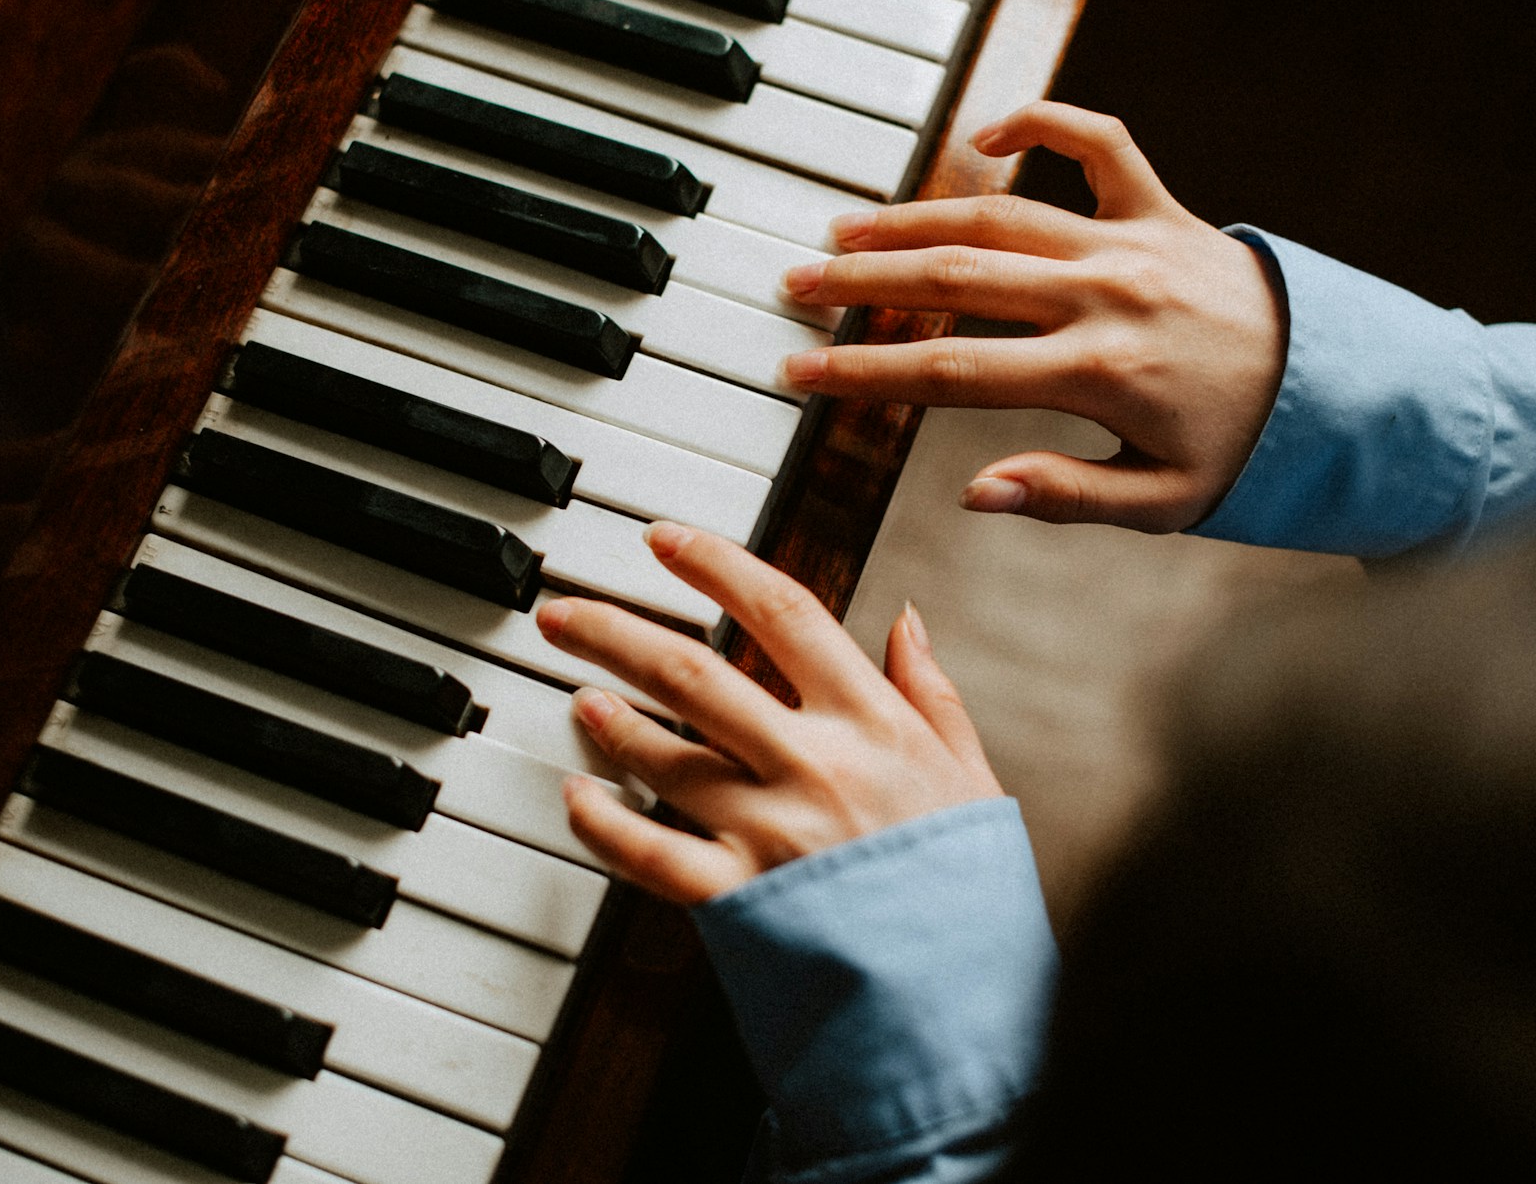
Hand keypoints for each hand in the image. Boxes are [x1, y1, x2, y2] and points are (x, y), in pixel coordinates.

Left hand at [535, 523, 1002, 904]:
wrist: (964, 996)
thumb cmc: (968, 887)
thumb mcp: (971, 770)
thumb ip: (931, 690)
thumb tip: (906, 619)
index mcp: (870, 721)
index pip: (782, 611)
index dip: (715, 564)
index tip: (665, 540)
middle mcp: (812, 763)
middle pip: (693, 670)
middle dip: (615, 631)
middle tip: (564, 612)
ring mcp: (770, 829)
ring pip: (663, 753)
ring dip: (608, 718)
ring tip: (580, 694)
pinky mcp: (739, 898)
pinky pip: (649, 852)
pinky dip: (601, 822)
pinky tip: (576, 795)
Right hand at [781, 102, 1286, 532]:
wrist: (1344, 388)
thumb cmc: (1248, 452)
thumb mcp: (1160, 502)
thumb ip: (1063, 495)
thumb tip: (974, 492)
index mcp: (1097, 373)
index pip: (951, 371)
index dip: (865, 375)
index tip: (802, 376)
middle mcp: (1105, 295)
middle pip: (955, 280)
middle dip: (863, 285)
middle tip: (798, 287)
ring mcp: (1131, 242)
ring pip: (999, 215)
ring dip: (915, 220)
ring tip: (848, 231)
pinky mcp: (1164, 210)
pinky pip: (1099, 144)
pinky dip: (1042, 124)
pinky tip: (983, 140)